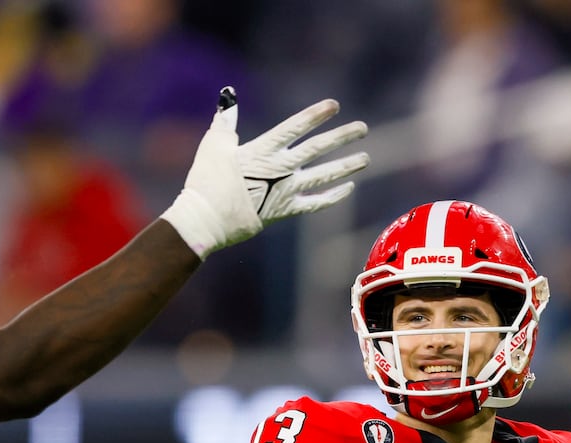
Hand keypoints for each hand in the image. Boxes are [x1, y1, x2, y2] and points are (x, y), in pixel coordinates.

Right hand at [161, 86, 369, 257]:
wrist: (205, 219)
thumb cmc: (205, 180)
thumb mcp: (214, 144)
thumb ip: (226, 120)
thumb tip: (228, 95)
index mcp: (263, 149)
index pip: (295, 127)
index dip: (315, 115)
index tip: (334, 106)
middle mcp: (280, 168)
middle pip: (317, 148)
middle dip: (341, 137)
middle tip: (362, 128)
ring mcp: (285, 190)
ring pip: (322, 176)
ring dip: (345, 166)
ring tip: (364, 159)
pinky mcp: (284, 211)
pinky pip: (314, 204)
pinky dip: (332, 197)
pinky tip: (347, 189)